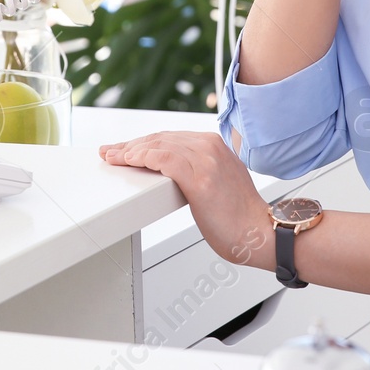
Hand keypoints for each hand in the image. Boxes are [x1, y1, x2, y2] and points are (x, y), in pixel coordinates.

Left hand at [99, 131, 274, 269]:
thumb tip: (171, 172)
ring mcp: (207, 160)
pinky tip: (130, 161)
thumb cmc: (239, 216)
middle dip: (131, 145)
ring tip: (112, 157)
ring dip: (130, 151)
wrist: (260, 232)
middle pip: (160, 138)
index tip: (124, 149)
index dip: (143, 142)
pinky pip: (164, 159)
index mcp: (215, 144)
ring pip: (159, 145)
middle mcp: (211, 146)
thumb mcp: (218, 181)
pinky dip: (143, 158)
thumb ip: (199, 169)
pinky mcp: (201, 178)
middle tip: (109, 151)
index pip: (169, 137)